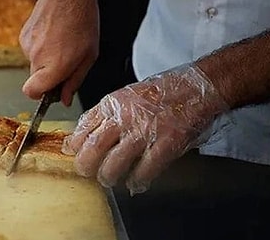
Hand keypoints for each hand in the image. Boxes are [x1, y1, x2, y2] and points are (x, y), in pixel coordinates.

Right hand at [19, 0, 98, 106]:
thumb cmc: (82, 22)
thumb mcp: (88, 56)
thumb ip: (74, 81)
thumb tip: (65, 99)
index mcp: (54, 66)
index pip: (32, 93)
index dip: (40, 95)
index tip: (51, 91)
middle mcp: (37, 58)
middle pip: (35, 79)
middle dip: (48, 75)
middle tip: (65, 60)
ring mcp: (27, 46)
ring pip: (34, 63)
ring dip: (46, 59)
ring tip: (61, 42)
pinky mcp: (23, 35)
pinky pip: (31, 49)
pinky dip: (40, 46)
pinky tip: (53, 33)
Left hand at [62, 64, 228, 193]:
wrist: (197, 86)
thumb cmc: (163, 91)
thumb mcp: (126, 95)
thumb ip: (106, 114)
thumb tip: (83, 135)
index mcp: (113, 104)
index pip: (83, 128)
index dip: (74, 145)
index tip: (72, 153)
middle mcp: (124, 117)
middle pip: (92, 149)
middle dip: (85, 166)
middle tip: (87, 172)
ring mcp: (144, 131)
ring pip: (114, 164)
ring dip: (109, 177)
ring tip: (109, 179)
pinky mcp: (165, 144)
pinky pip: (144, 171)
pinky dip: (137, 181)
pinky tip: (136, 183)